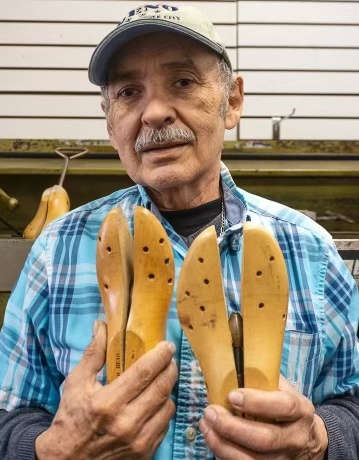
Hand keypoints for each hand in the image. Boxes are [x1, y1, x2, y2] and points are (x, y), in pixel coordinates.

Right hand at [35, 320, 176, 459]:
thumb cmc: (71, 418)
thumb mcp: (76, 383)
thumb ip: (94, 353)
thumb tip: (101, 325)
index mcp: (108, 402)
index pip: (144, 373)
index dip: (160, 356)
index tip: (167, 345)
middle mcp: (126, 423)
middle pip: (162, 387)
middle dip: (170, 368)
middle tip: (169, 358)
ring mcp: (138, 440)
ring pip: (167, 405)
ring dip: (168, 388)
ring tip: (162, 378)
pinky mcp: (145, 452)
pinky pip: (165, 424)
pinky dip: (163, 409)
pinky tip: (155, 401)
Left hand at [199, 376, 327, 459]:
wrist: (308, 440)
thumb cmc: (286, 407)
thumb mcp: (283, 390)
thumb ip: (262, 380)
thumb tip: (227, 367)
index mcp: (301, 411)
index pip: (283, 406)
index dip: (257, 401)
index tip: (232, 395)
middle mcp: (295, 438)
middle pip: (264, 438)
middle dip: (232, 427)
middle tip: (210, 412)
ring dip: (222, 444)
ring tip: (206, 426)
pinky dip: (225, 456)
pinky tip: (213, 440)